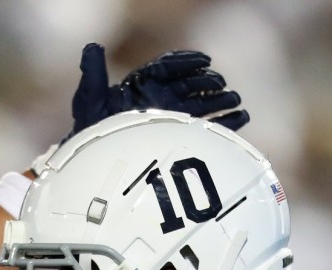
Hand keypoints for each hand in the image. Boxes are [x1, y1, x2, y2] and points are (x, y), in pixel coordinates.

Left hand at [69, 45, 249, 139]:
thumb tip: (92, 47)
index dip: (187, 63)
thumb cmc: (90, 131)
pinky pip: (205, 129)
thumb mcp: (89, 100)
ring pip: (201, 106)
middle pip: (190, 86)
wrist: (93, 160)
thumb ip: (93, 74)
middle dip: (209, 83)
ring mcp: (170, 120)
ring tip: (235, 100)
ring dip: (221, 101)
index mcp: (143, 86)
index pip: (169, 68)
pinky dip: (224, 124)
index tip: (204, 61)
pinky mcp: (178, 138)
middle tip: (222, 83)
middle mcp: (159, 100)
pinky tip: (241, 118)